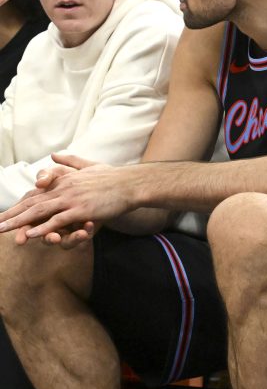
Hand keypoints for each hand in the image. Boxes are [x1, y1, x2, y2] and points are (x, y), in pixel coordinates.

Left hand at [0, 154, 131, 240]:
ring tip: (4, 230)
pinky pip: (58, 220)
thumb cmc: (114, 176)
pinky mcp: (82, 210)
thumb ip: (71, 161)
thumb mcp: (90, 165)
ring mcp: (72, 200)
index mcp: (64, 181)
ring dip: (20, 223)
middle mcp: (64, 189)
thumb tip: (54, 153)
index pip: (36, 194)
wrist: (132, 183)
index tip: (6, 214)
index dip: (19, 205)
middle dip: (12, 215)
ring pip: (40, 212)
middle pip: (32, 203)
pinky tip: (30, 234)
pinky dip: (43, 228)